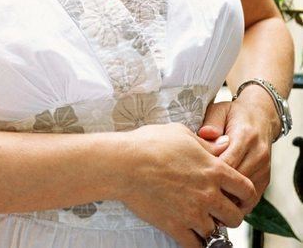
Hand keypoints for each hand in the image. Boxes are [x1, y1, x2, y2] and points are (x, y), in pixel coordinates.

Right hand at [116, 122, 256, 247]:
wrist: (125, 163)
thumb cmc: (150, 144)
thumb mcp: (183, 134)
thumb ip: (207, 144)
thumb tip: (224, 144)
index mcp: (213, 170)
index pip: (246, 189)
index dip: (244, 193)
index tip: (237, 195)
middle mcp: (208, 194)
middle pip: (236, 217)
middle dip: (230, 214)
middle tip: (220, 210)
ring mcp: (193, 213)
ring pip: (217, 233)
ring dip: (211, 228)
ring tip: (202, 220)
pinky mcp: (176, 226)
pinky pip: (195, 246)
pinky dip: (196, 243)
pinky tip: (192, 235)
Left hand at [197, 97, 274, 212]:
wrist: (261, 116)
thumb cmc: (234, 114)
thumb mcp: (220, 110)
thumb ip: (211, 123)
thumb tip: (204, 134)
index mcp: (245, 136)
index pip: (227, 162)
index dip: (210, 172)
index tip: (194, 175)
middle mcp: (258, 154)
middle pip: (236, 180)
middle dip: (217, 187)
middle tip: (196, 191)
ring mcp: (264, 168)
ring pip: (244, 191)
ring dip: (226, 195)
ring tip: (207, 196)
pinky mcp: (266, 178)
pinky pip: (251, 196)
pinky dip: (236, 199)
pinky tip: (221, 197)